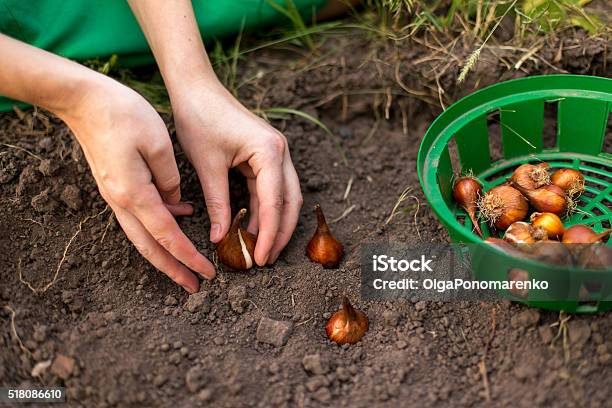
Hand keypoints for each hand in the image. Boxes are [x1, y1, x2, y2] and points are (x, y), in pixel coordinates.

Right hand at [60, 76, 214, 292]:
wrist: (84, 100)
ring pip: (141, 236)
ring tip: (186, 265)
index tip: (207, 273)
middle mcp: (121, 201)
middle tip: (195, 286)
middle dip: (173, 269)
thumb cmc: (123, 114)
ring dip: (164, 253)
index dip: (188, 257)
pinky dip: (158, 226)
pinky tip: (179, 218)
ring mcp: (115, 195)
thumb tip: (177, 203)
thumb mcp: (158, 144)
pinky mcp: (115, 186)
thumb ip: (171, 179)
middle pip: (150, 247)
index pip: (167, 236)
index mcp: (135, 194)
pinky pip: (138, 216)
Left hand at [171, 81, 302, 264]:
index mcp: (270, 152)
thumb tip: (221, 237)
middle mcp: (280, 152)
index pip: (274, 202)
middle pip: (290, 201)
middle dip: (281, 233)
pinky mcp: (265, 155)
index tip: (261, 258)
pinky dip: (264, 209)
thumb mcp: (207, 165)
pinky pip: (271, 188)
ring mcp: (276, 153)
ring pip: (284, 197)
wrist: (196, 88)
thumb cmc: (199, 118)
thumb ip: (218, 203)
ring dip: (274, 223)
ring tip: (261, 249)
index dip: (269, 234)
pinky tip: (253, 227)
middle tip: (266, 260)